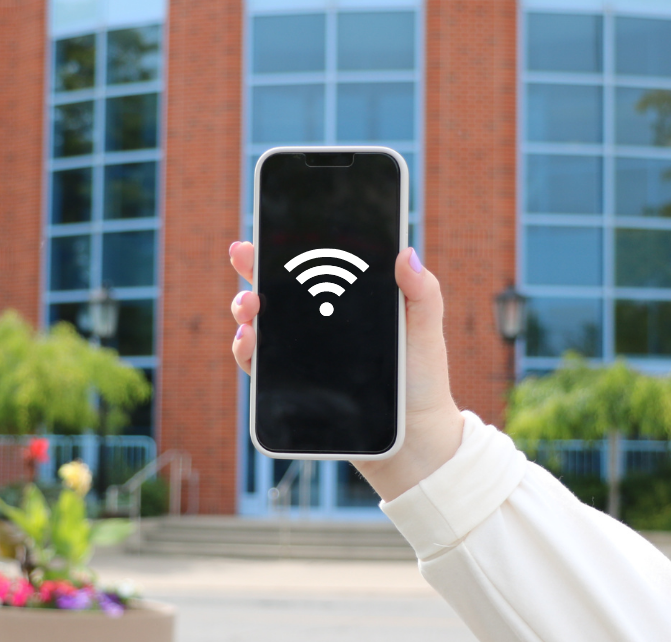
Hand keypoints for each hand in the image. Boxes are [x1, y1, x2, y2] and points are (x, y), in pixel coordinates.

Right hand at [228, 241, 463, 500]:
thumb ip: (422, 293)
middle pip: (277, 289)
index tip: (265, 231)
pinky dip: (246, 349)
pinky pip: (259, 363)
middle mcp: (319, 323)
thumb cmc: (421, 379)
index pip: (312, 266)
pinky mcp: (292, 383)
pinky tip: (248, 340)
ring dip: (245, 308)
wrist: (412, 438)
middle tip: (244, 257)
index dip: (285, 246)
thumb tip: (407, 254)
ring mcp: (302, 353)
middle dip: (253, 268)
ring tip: (249, 305)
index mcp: (347, 301)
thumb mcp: (426, 331)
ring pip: (261, 322)